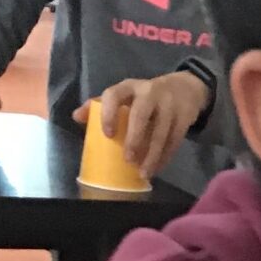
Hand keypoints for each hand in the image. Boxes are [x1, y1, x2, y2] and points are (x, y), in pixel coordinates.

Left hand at [71, 72, 208, 178]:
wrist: (184, 89)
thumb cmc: (145, 97)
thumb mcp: (124, 95)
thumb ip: (100, 106)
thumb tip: (76, 117)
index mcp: (129, 87)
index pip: (114, 95)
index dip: (109, 113)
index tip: (107, 134)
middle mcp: (149, 92)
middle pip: (141, 114)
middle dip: (135, 138)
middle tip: (128, 160)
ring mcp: (169, 104)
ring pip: (161, 132)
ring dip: (152, 155)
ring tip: (144, 173)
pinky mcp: (184, 117)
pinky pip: (174, 141)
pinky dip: (165, 157)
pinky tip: (157, 168)